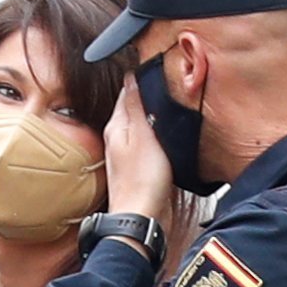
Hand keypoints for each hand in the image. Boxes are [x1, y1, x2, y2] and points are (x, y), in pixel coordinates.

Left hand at [104, 73, 172, 225]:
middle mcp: (119, 139)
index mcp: (116, 126)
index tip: (155, 67)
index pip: (127, 91)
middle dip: (148, 96)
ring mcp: (129, 155)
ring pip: (142, 126)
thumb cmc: (142, 181)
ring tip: (169, 108)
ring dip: (153, 117)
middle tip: (167, 84)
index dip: (141, 78)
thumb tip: (131, 76)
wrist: (142, 219)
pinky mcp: (141, 170)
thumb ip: (137, 106)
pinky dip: (158, 137)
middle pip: (133, 108)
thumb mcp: (142, 135)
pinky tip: (168, 138)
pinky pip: (150, 145)